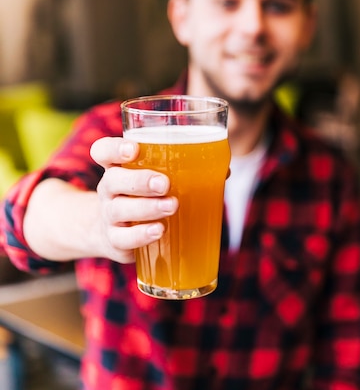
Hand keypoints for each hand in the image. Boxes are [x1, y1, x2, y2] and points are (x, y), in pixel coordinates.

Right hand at [90, 137, 177, 262]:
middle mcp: (109, 189)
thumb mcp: (157, 177)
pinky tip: (159, 231)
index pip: (104, 151)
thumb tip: (225, 171)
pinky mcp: (115, 240)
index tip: (133, 149)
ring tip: (172, 206)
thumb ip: (187, 169)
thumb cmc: (143, 196)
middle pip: (114, 180)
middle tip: (164, 183)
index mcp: (119, 166)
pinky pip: (123, 239)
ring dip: (147, 208)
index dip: (114, 148)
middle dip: (139, 181)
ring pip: (119, 210)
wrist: (111, 231)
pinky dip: (141, 235)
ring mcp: (109, 215)